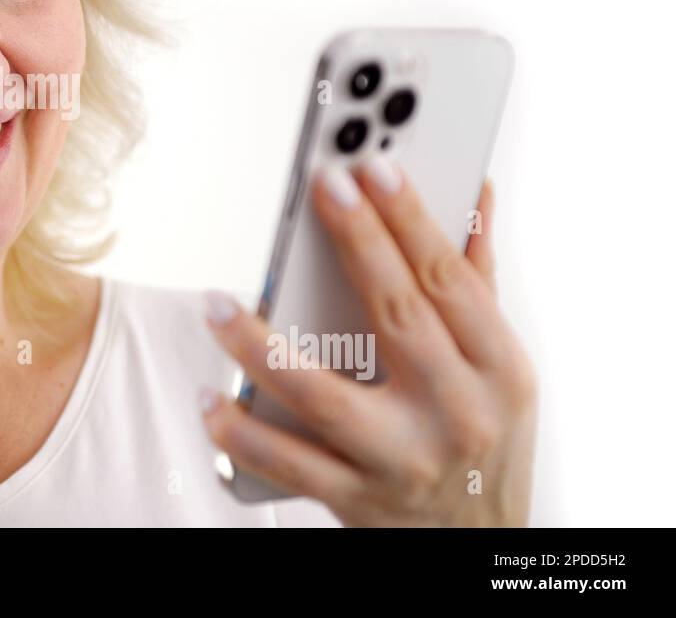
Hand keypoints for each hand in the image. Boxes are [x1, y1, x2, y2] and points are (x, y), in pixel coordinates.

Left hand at [201, 162, 537, 525]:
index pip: (449, 280)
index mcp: (497, 370)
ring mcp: (402, 461)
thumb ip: (478, 279)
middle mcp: (455, 415)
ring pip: (323, 396)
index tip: (373, 165)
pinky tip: (210, 400)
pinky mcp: (356, 500)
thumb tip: (475, 191)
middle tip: (320, 188)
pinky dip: (242, 434)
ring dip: (261, 347)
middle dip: (358, 244)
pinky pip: (288, 465)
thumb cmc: (486, 436)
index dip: (411, 218)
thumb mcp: (500, 363)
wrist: (479, 545)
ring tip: (216, 305)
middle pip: (397, 316)